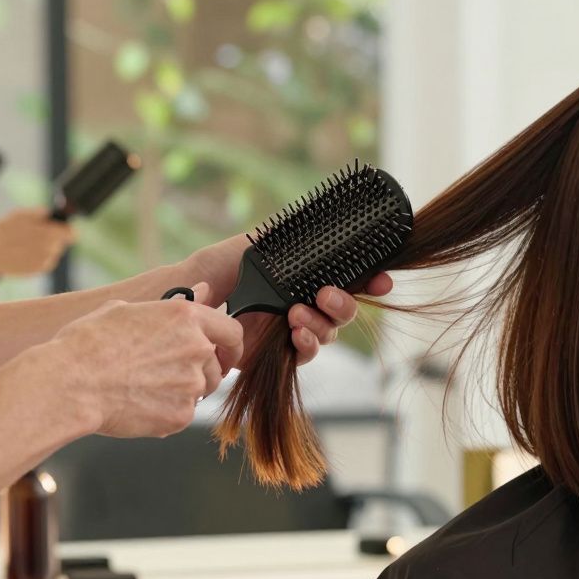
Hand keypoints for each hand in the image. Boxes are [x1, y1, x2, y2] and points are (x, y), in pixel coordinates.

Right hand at [0, 207, 74, 275]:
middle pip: (61, 243)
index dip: (66, 230)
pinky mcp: (37, 271)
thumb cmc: (2, 230)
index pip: (71, 233)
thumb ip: (41, 213)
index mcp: (49, 233)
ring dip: (45, 248)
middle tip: (37, 234)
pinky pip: (45, 262)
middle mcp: (50, 249)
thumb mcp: (21, 214)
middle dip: (52, 238)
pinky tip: (24, 252)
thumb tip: (54, 215)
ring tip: (26, 244)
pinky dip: (39, 257)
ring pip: (53, 253)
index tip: (61, 228)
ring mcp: (44, 261)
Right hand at [45, 282, 243, 438]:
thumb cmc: (89, 344)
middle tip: (168, 375)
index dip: (231, 346)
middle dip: (200, 372)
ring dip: (182, 391)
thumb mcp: (127, 309)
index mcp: (187, 317)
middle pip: (216, 366)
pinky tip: (138, 404)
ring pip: (200, 391)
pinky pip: (183, 414)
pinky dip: (166, 412)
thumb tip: (205, 290)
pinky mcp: (182, 414)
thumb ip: (175, 304)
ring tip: (144, 387)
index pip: (232, 332)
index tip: (225, 354)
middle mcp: (197, 348)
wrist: (69, 384)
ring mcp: (192, 384)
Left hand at [181, 234, 393, 365]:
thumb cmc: (224, 266)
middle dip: (344, 304)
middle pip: (345, 310)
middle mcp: (307, 304)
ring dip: (320, 324)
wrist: (197, 293)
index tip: (382, 281)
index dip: (370, 283)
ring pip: (329, 332)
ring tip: (296, 314)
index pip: (349, 281)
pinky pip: (307, 353)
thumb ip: (289, 240)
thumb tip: (316, 225)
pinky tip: (295, 333)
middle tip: (324, 295)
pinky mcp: (280, 353)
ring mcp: (295, 329)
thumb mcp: (259, 244)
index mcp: (308, 279)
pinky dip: (307, 344)